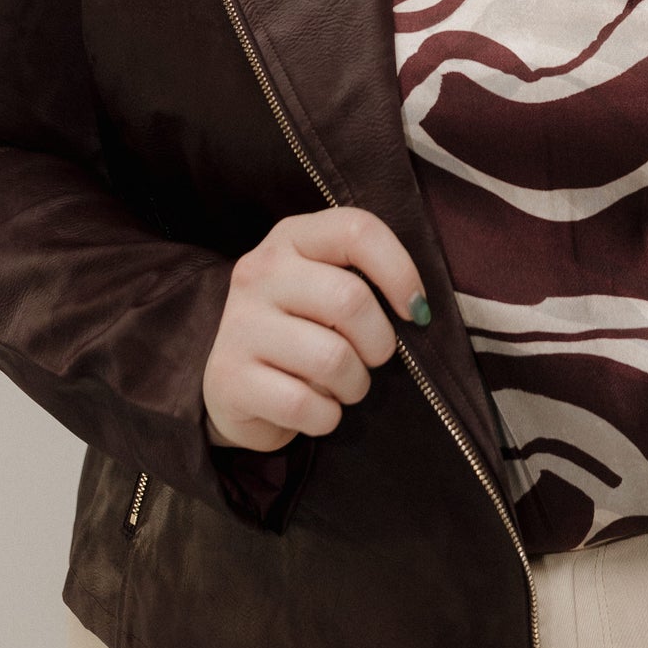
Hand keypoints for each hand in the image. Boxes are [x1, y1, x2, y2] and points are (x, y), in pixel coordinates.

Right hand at [202, 208, 430, 452]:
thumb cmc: (302, 331)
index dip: (399, 272)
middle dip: (379, 343)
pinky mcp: (229, 378)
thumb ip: (364, 280)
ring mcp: (239, 325)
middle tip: (372, 357)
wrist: (234, 385)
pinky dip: (326, 417)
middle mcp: (259, 273)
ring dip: (354, 384)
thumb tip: (418, 310)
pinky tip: (315, 408)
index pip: (356, 230)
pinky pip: (305, 405)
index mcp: (291, 238)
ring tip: (343, 384)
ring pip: (332, 358)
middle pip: (350, 300)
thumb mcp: (326, 287)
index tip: (416, 310)